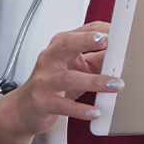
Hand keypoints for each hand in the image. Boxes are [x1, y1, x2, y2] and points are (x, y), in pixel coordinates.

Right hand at [0, 26, 118, 137]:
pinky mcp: (42, 102)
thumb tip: (119, 57)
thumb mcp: (73, 68)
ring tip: (115, 84)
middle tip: (107, 42)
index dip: (99, 32)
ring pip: (69, 78)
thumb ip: (95, 60)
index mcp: (58, 47)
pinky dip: (80, 109)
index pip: (80, 32)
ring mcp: (44, 80)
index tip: (118, 33)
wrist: (24, 108)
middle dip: (87, 41)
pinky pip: (63, 105)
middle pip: (67, 45)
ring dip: (95, 81)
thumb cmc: (50, 84)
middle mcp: (49, 60)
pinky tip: (94, 111)